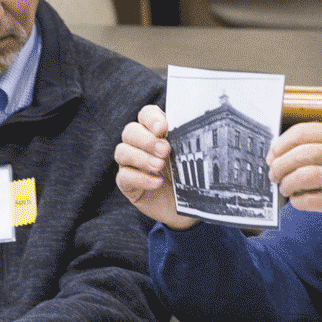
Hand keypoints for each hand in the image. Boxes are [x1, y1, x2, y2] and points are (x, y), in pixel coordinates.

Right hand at [116, 105, 197, 229]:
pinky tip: (157, 182)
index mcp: (156, 132)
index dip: (151, 119)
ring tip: (159, 166)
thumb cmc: (189, 176)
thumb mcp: (191, 157)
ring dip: (141, 158)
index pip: (146, 115)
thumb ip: (189, 141)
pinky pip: (124, 176)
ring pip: (122, 152)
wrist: (187, 206)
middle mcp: (140, 145)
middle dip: (147, 140)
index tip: (163, 128)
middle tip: (165, 150)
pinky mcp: (128, 184)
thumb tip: (199, 129)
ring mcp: (131, 164)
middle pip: (130, 131)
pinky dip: (140, 178)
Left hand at [267, 122, 321, 236]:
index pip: (304, 131)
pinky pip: (312, 200)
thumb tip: (287, 153)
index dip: (281, 143)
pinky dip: (299, 202)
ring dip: (287, 184)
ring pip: (303, 176)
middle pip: (300, 154)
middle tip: (273, 173)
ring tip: (285, 188)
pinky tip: (300, 201)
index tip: (273, 153)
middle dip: (279, 165)